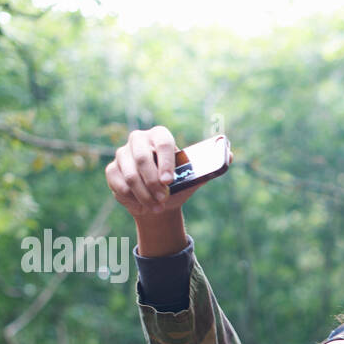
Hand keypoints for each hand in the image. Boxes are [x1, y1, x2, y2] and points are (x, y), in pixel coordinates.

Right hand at [105, 126, 231, 218]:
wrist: (158, 201)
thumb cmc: (177, 186)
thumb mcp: (193, 178)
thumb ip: (210, 168)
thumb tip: (231, 157)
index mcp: (160, 136)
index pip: (163, 142)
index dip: (165, 161)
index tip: (169, 181)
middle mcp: (139, 140)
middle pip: (142, 158)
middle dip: (153, 182)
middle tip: (163, 199)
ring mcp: (123, 154)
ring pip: (130, 175)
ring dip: (144, 195)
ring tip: (156, 207)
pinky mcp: (112, 169)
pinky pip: (119, 185)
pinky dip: (132, 199)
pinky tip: (142, 205)